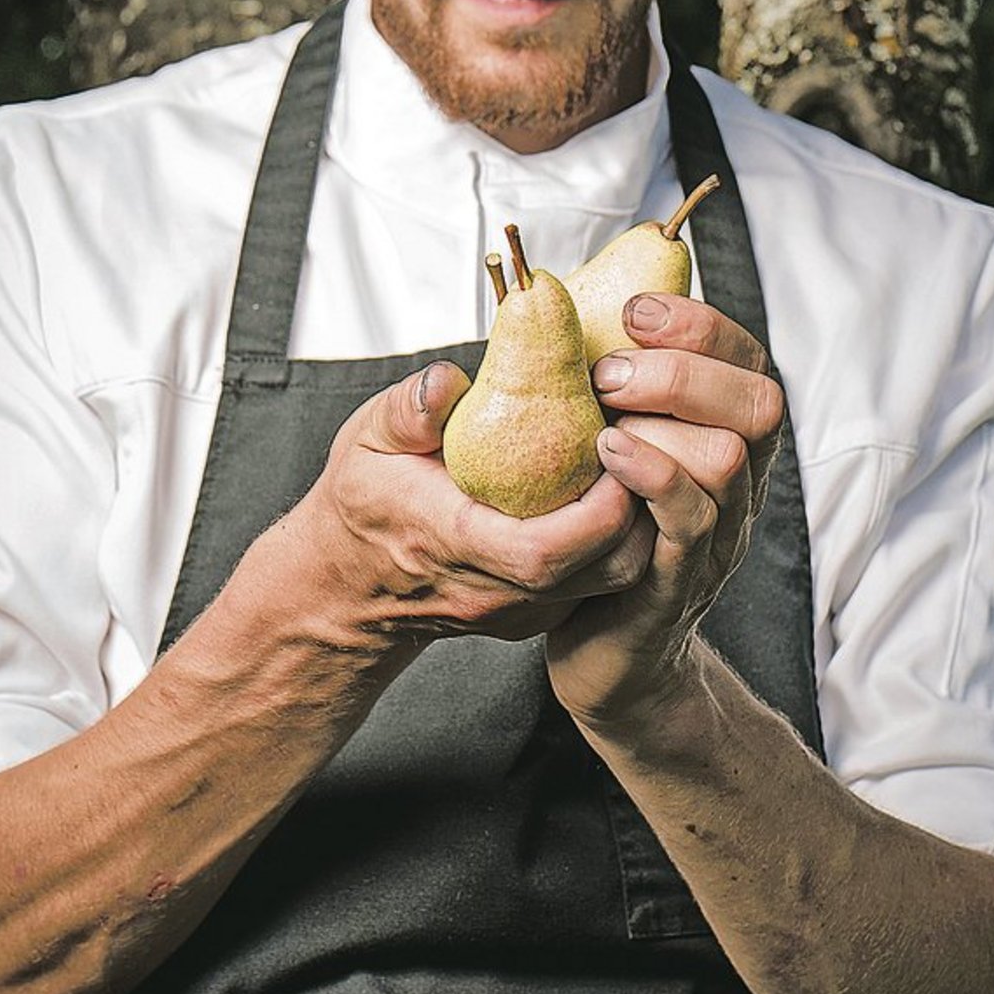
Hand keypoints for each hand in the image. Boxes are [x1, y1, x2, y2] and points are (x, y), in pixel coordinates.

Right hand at [281, 360, 653, 654]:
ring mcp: (521, 609)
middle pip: (603, 570)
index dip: (600, 506)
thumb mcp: (366, 442)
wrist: (347, 584)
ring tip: (636, 458)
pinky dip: (617, 537)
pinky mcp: (537, 611)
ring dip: (638, 521)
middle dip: (641, 507)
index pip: (546, 550)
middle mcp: (496, 590)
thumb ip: (407, 411)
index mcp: (454, 544)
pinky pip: (597, 582)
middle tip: (647, 440)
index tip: (617, 443)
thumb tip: (446, 382)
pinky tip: (612, 488)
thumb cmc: (361, 507)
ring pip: (612, 580)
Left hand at [545, 293, 783, 729]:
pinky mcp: (680, 583)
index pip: (750, 364)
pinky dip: (654, 476)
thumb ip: (608, 389)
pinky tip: (607, 454)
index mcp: (723, 443)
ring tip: (602, 415)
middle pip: (759, 403)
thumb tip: (558, 305)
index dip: (703, 326)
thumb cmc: (593, 533)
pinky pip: (690, 523)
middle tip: (610, 370)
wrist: (601, 654)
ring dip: (665, 421)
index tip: (636, 310)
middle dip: (685, 370)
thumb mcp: (608, 448)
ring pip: (731, 459)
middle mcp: (737, 487)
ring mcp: (717, 538)